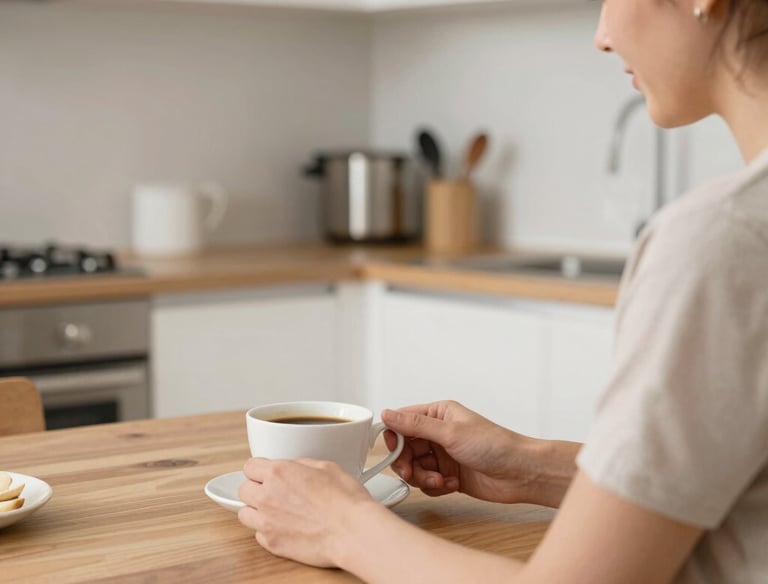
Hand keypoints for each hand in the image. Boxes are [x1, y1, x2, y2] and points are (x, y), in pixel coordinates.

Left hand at [237, 458, 375, 566]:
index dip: (259, 469)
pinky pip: (258, 534)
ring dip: (255, 510)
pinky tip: (283, 527)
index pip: (249, 467)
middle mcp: (267, 496)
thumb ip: (301, 465)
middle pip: (243, 489)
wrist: (352, 531)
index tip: (265, 473)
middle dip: (255, 488)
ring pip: (244, 513)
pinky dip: (267, 530)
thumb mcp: (326, 467)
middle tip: (271, 491)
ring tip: (274, 510)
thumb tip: (294, 468)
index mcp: (278, 473)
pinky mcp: (272, 544)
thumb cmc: (345, 499)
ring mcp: (267, 522)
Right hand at [382, 401, 540, 503]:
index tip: (393, 451)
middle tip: (411, 472)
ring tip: (440, 479)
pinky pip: (427, 482)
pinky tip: (452, 484)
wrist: (520, 473)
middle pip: (405, 448)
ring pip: (414, 468)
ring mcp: (443, 455)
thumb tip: (388, 414)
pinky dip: (436, 486)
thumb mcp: (450, 433)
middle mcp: (438, 433)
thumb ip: (415, 425)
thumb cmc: (495, 445)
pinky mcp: (448, 475)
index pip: (402, 421)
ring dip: (423, 477)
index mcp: (438, 414)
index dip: (393, 437)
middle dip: (407, 463)